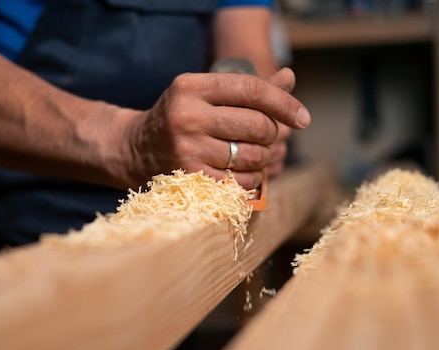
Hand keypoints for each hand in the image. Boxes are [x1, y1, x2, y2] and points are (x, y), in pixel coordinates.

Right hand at [121, 67, 309, 189]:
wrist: (135, 148)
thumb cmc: (181, 117)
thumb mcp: (206, 95)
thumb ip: (247, 89)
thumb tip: (289, 78)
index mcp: (193, 87)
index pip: (252, 90)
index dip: (284, 104)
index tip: (303, 118)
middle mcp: (188, 115)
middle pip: (258, 126)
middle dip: (271, 135)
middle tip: (266, 138)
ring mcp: (187, 148)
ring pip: (252, 156)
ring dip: (263, 159)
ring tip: (254, 155)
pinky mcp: (189, 176)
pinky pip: (240, 181)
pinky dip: (251, 179)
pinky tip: (244, 173)